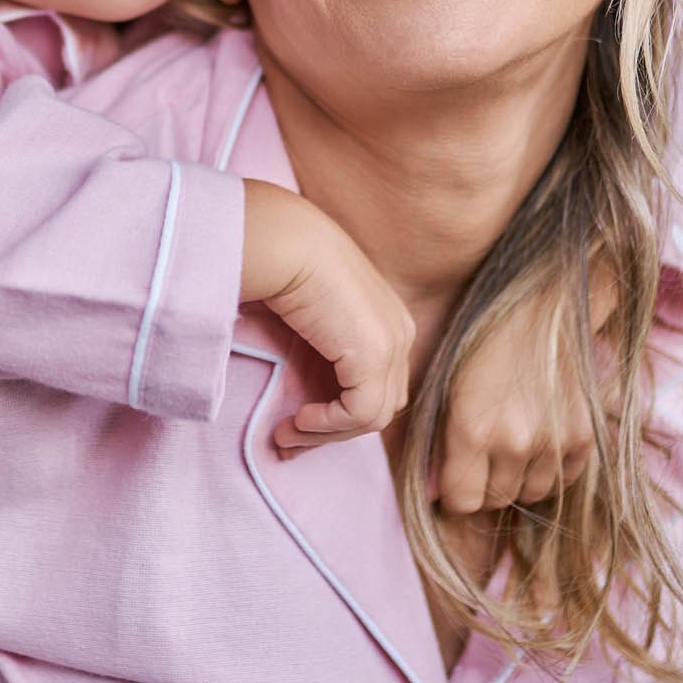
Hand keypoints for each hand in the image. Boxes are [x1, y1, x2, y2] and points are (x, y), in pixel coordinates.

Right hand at [241, 181, 414, 450]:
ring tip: (286, 432)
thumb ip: (315, 354)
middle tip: (289, 439)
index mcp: (388, 319)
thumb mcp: (308, 318)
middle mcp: (400, 331)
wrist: (283, 243)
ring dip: (327, 433)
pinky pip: (360, 414)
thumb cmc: (282, 269)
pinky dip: (328, 425)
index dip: (340, 413)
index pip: (378, 383)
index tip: (293, 425)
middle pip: (380, 403)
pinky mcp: (376, 356)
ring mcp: (393, 343)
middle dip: (334, 430)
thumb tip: (292, 401)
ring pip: (373, 416)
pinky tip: (298, 418)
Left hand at [435, 313, 594, 514]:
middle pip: (496, 499)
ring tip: (510, 448)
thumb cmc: (483, 344)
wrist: (541, 310)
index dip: (455, 493)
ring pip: (531, 494)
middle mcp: (514, 441)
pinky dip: (549, 471)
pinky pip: (563, 480)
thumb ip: (439, 444)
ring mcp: (553, 441)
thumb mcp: (445, 388)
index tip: (455, 478)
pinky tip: (538, 444)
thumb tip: (432, 494)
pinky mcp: (583, 436)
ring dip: (517, 480)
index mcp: (472, 429)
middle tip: (483, 459)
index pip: (463, 501)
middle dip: (484, 486)